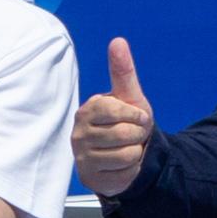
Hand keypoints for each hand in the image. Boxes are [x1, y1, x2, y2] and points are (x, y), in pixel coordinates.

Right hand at [72, 37, 153, 197]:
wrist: (123, 156)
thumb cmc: (126, 122)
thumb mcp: (129, 97)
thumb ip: (123, 71)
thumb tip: (117, 40)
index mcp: (88, 110)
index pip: (118, 111)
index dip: (137, 116)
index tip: (136, 118)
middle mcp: (79, 132)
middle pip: (125, 134)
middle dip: (138, 135)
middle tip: (130, 136)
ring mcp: (82, 156)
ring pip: (127, 154)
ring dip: (135, 153)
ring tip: (126, 149)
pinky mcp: (90, 177)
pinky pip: (125, 173)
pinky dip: (130, 170)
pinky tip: (121, 165)